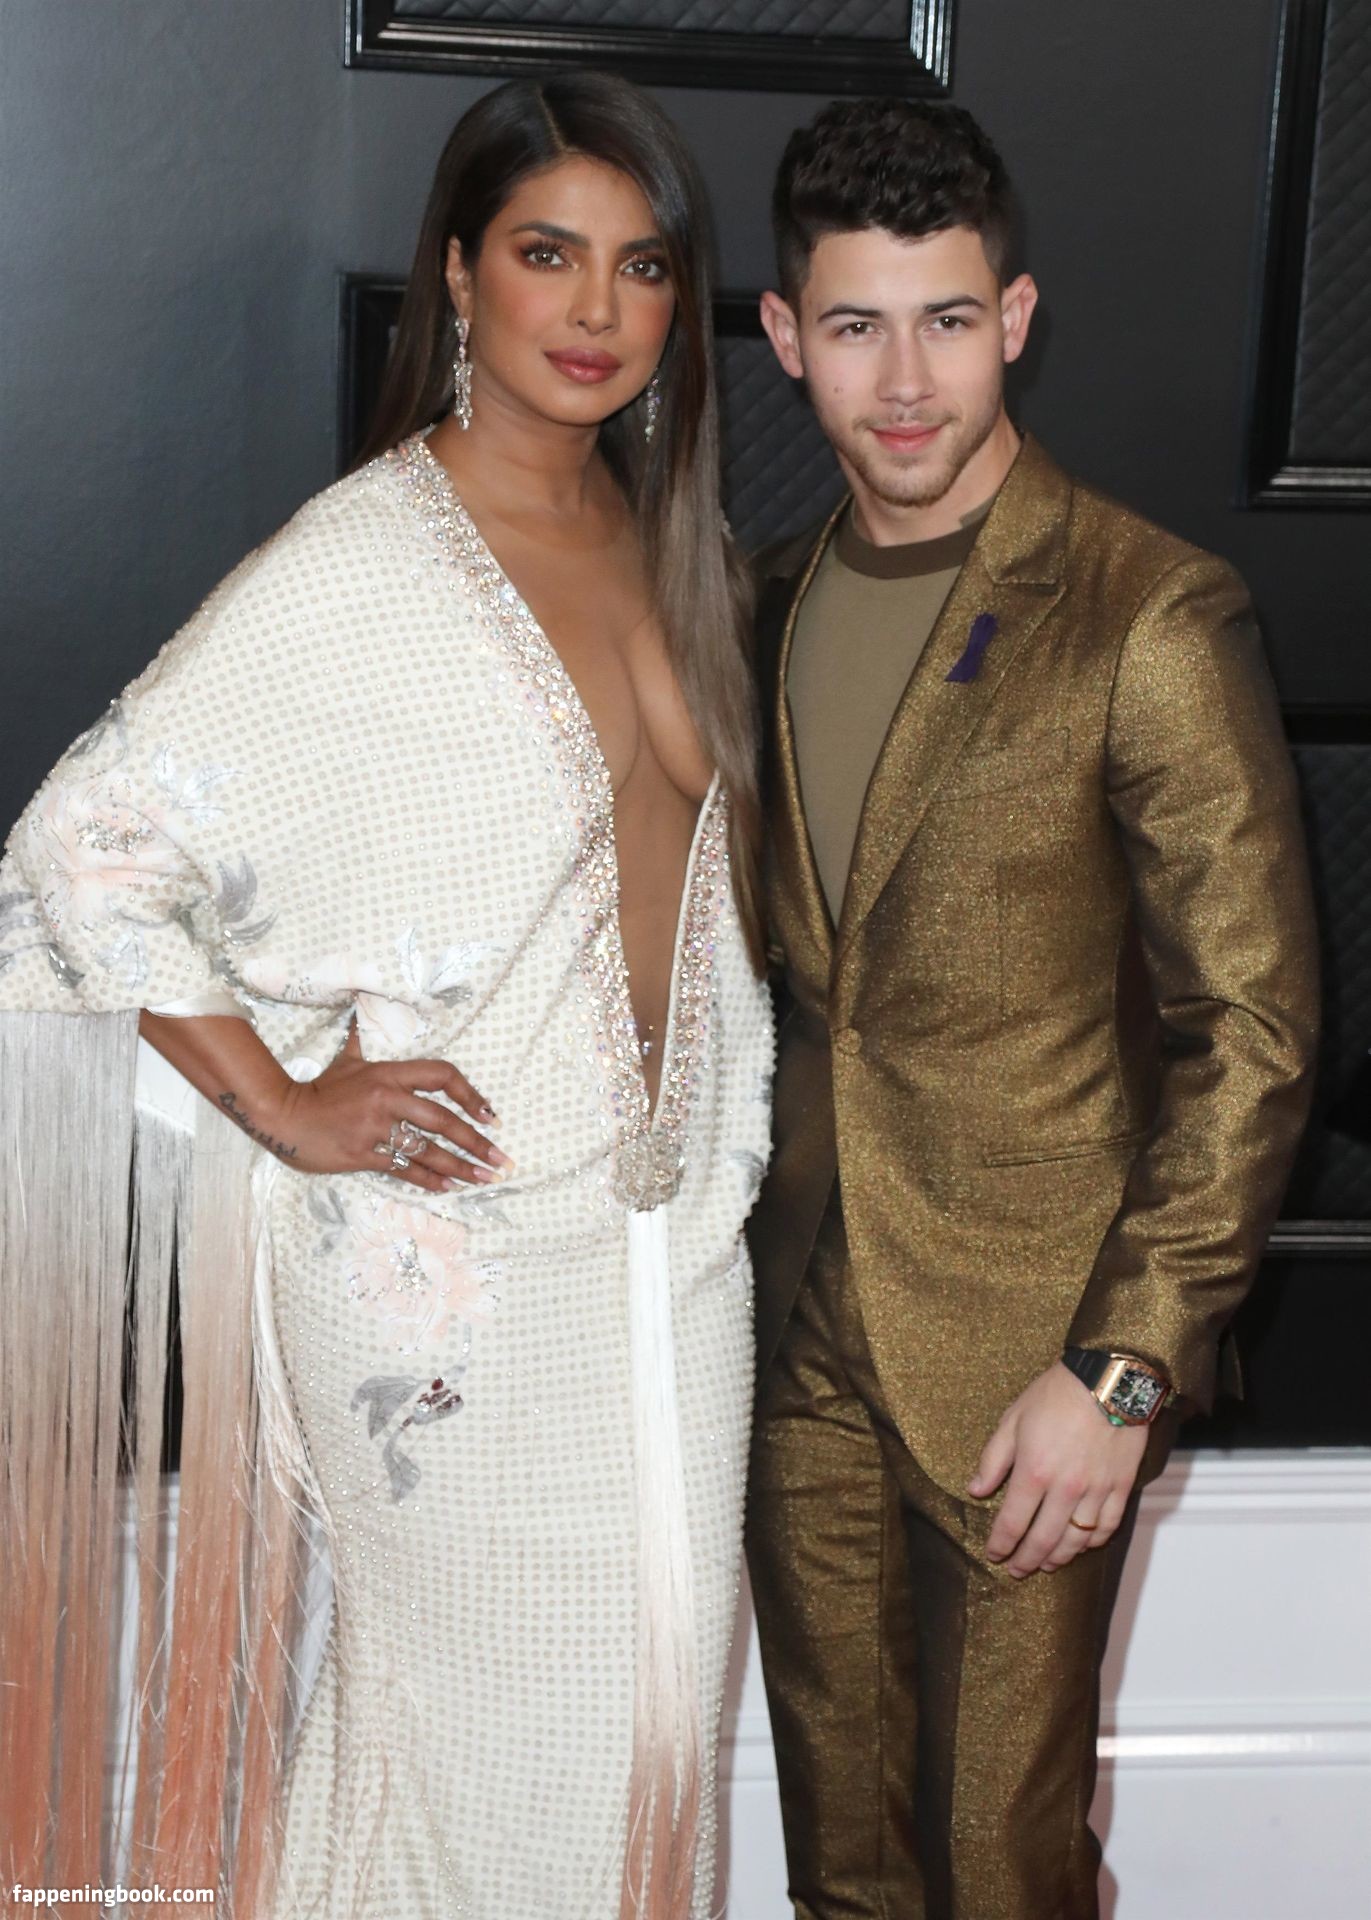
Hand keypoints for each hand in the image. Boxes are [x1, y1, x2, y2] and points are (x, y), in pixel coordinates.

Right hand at [262, 1025, 511, 1192]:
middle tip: (499, 1158)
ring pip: (429, 1150)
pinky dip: (430, 1179)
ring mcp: (376, 1128)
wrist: (283, 1116)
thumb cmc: (320, 1089)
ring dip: (461, 1166)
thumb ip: (364, 1038)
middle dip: (476, 1141)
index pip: (442, 1076)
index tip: (490, 1114)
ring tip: (484, 1177)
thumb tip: (362, 1007)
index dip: (471, 1094)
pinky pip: (405, 1169)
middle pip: (444, 1120)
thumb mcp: (347, 1059)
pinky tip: (450, 1187)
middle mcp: (387, 1099)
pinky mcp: (365, 1154)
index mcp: (389, 1073)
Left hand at [967, 1363, 1147, 1577]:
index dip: (1000, 1545)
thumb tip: (976, 1489)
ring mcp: (1096, 1491)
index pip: (1012, 1523)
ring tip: (1046, 1564)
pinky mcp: (1120, 1487)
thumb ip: (993, 1459)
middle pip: (1043, 1540)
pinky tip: (1082, 1545)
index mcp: (1034, 1472)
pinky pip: (1107, 1527)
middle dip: (1026, 1561)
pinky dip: (1093, 1542)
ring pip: (1076, 1540)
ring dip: (1058, 1557)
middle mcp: (1065, 1489)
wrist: (1108, 1379)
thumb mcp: (1013, 1419)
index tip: (994, 1554)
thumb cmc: (1056, 1394)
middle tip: (1016, 1570)